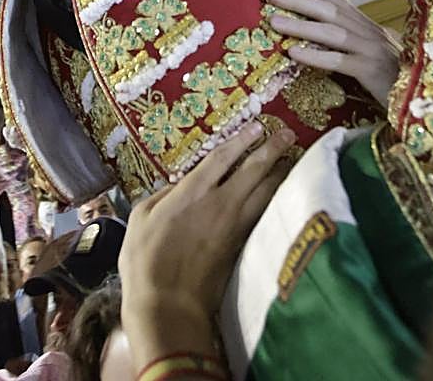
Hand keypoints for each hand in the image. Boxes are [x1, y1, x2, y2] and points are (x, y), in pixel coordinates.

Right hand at [119, 121, 294, 355]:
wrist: (170, 305)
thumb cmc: (145, 262)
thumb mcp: (141, 218)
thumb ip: (162, 195)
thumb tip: (179, 185)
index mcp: (193, 192)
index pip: (223, 158)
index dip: (242, 139)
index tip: (259, 126)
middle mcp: (221, 203)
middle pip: (255, 169)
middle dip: (273, 149)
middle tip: (288, 135)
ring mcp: (236, 226)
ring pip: (266, 191)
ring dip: (280, 173)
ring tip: (290, 160)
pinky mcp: (243, 245)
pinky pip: (264, 213)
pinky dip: (274, 198)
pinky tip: (279, 194)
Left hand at [265, 0, 400, 104]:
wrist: (425, 103)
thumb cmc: (400, 85)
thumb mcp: (378, 60)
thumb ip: (359, 48)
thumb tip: (333, 40)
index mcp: (373, 32)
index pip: (344, 6)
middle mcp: (373, 36)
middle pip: (332, 13)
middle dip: (301, 2)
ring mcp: (372, 52)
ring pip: (332, 34)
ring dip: (301, 25)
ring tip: (274, 22)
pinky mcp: (371, 72)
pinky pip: (338, 61)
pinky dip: (315, 56)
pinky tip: (294, 54)